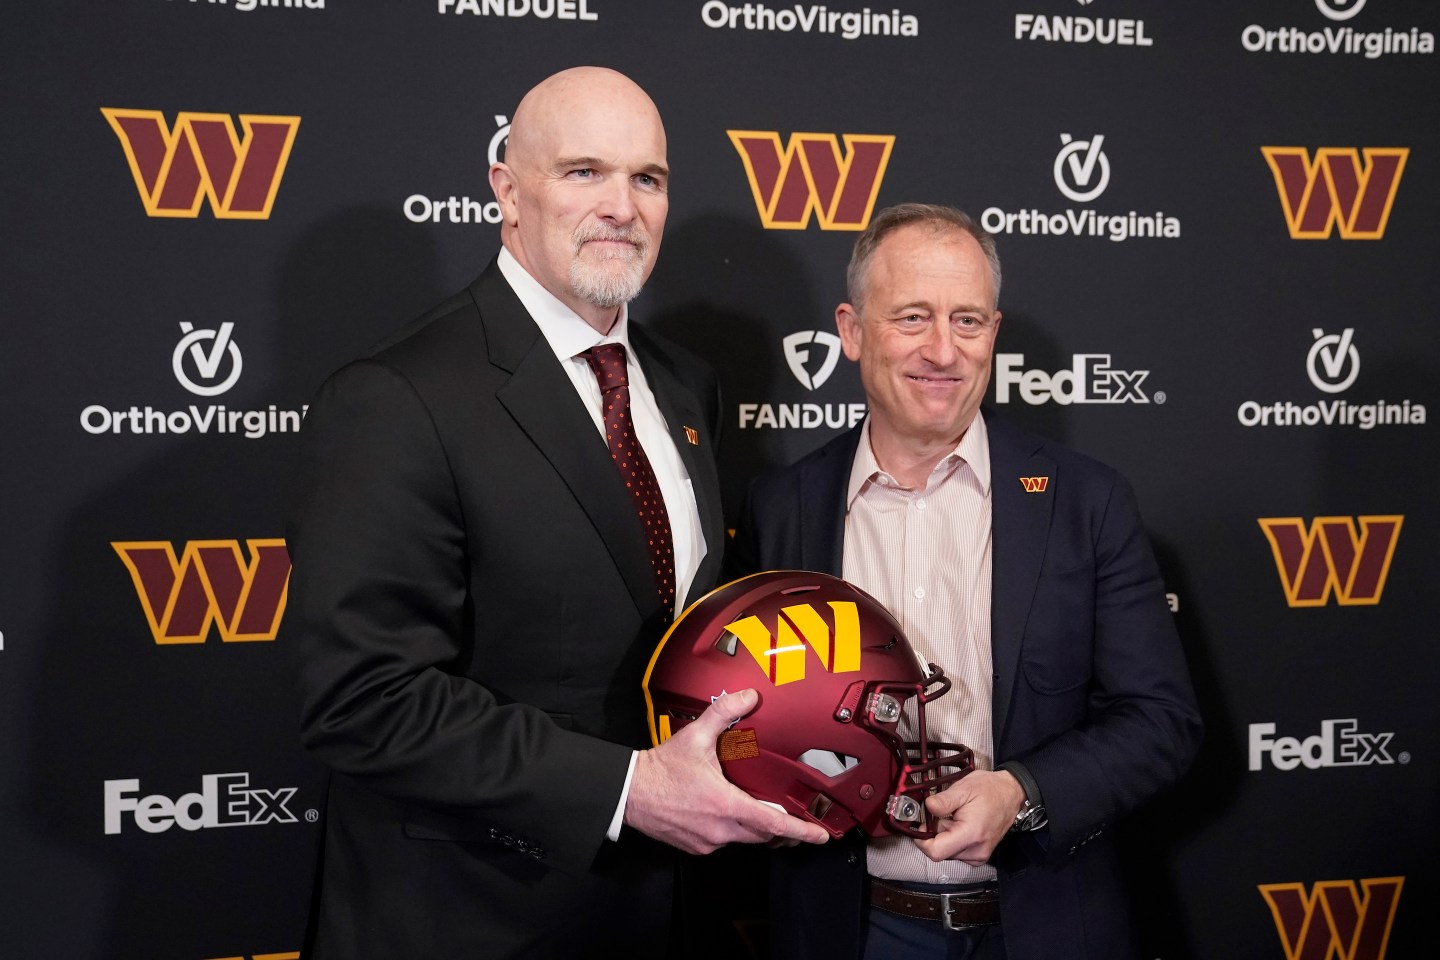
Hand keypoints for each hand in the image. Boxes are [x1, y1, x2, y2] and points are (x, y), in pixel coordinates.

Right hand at [624, 689, 830, 854]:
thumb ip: (724, 713)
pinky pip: (726, 842)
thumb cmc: (660, 769)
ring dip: (756, 828)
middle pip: (764, 835)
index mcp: (725, 804)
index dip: (801, 831)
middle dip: (782, 829)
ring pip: (746, 840)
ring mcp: (708, 842)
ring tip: (764, 813)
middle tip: (797, 821)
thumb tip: (747, 696)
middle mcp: (719, 829)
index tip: (820, 835)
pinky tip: (730, 814)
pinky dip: (734, 830)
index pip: (773, 823)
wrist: (629, 792)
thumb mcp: (695, 736)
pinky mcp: (697, 847)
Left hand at [913, 770, 1024, 864]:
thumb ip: (943, 801)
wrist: (1012, 794)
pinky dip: (953, 839)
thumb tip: (926, 808)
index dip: (922, 840)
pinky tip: (961, 824)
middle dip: (935, 833)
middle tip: (943, 813)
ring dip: (945, 835)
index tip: (920, 825)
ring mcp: (979, 855)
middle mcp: (976, 851)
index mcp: (971, 834)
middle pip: (940, 851)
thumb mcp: (963, 788)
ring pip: (947, 851)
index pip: (936, 852)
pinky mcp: (980, 855)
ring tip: (956, 816)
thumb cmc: (990, 789)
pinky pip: (956, 851)